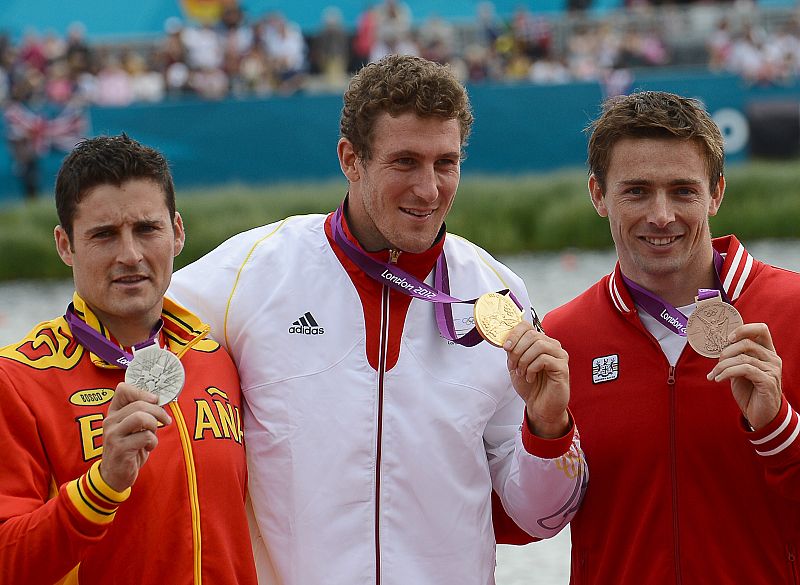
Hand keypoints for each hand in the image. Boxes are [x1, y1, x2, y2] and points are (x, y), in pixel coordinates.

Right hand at [99, 383, 171, 491]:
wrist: (115, 475)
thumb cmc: (129, 448)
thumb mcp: (134, 428)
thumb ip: (143, 414)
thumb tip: (159, 402)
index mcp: (114, 412)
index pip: (123, 389)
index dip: (142, 392)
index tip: (155, 400)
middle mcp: (110, 421)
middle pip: (139, 404)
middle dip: (158, 411)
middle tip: (165, 420)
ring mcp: (113, 434)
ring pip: (140, 417)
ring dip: (154, 425)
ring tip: (153, 434)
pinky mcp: (120, 448)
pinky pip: (145, 436)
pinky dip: (153, 442)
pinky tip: (148, 447)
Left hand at [503, 321, 569, 438]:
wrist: (539, 407)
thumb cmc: (531, 386)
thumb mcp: (516, 365)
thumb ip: (513, 350)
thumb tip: (506, 339)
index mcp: (541, 342)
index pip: (527, 326)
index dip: (514, 334)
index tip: (505, 347)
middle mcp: (552, 346)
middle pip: (532, 335)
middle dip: (517, 350)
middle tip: (513, 365)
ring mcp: (559, 355)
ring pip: (538, 345)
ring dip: (524, 360)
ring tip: (522, 372)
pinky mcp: (563, 367)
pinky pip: (544, 359)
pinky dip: (532, 368)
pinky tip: (530, 377)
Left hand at [707, 323, 781, 430]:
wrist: (761, 415)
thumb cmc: (750, 391)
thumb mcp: (740, 370)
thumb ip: (735, 357)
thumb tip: (719, 346)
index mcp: (767, 352)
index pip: (761, 329)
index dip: (743, 329)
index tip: (727, 339)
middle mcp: (773, 358)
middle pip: (746, 343)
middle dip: (725, 352)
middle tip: (717, 365)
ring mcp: (772, 369)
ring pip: (742, 357)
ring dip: (722, 366)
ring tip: (714, 375)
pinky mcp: (768, 381)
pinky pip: (744, 369)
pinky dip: (727, 373)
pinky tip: (719, 379)